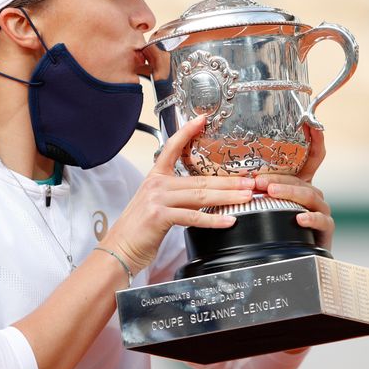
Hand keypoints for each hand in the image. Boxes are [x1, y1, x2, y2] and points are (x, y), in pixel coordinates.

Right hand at [103, 116, 254, 273]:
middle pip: (199, 179)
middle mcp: (156, 185)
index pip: (173, 148)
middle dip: (228, 181)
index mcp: (155, 177)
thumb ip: (176, 196)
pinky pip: (192, 217)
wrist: (120, 248)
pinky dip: (213, 220)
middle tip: (249, 182)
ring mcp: (157, 199)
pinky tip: (229, 220)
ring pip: (200, 195)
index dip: (187, 132)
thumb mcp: (156, 204)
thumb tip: (203, 195)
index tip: (202, 120)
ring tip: (245, 197)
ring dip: (227, 197)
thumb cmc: (139, 229)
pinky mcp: (159, 216)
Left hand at [254, 126, 333, 250]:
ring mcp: (321, 210)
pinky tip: (298, 218)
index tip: (311, 123)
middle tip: (258, 180)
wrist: (294, 255)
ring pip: (309, 196)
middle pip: (301, 179)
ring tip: (271, 193)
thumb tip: (236, 172)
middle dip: (279, 177)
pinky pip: (321, 220)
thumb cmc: (276, 225)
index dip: (315, 139)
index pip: (312, 157)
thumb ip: (259, 186)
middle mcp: (313, 193)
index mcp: (301, 182)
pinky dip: (310, 218)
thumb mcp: (267, 201)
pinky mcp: (325, 228)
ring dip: (289, 193)